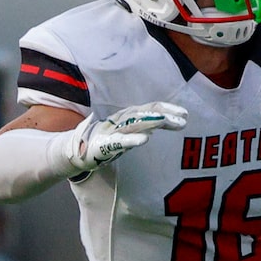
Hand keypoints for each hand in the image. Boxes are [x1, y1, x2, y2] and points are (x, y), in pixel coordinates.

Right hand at [69, 102, 187, 172]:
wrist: (75, 151)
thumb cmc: (105, 141)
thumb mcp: (127, 132)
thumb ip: (143, 127)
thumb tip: (162, 124)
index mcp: (126, 116)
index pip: (150, 108)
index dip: (167, 109)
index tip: (185, 113)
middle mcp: (120, 119)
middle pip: (145, 113)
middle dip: (165, 114)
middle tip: (184, 118)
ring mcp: (111, 131)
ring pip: (134, 123)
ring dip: (151, 121)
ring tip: (166, 120)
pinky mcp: (103, 144)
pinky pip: (119, 141)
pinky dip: (132, 139)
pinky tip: (145, 139)